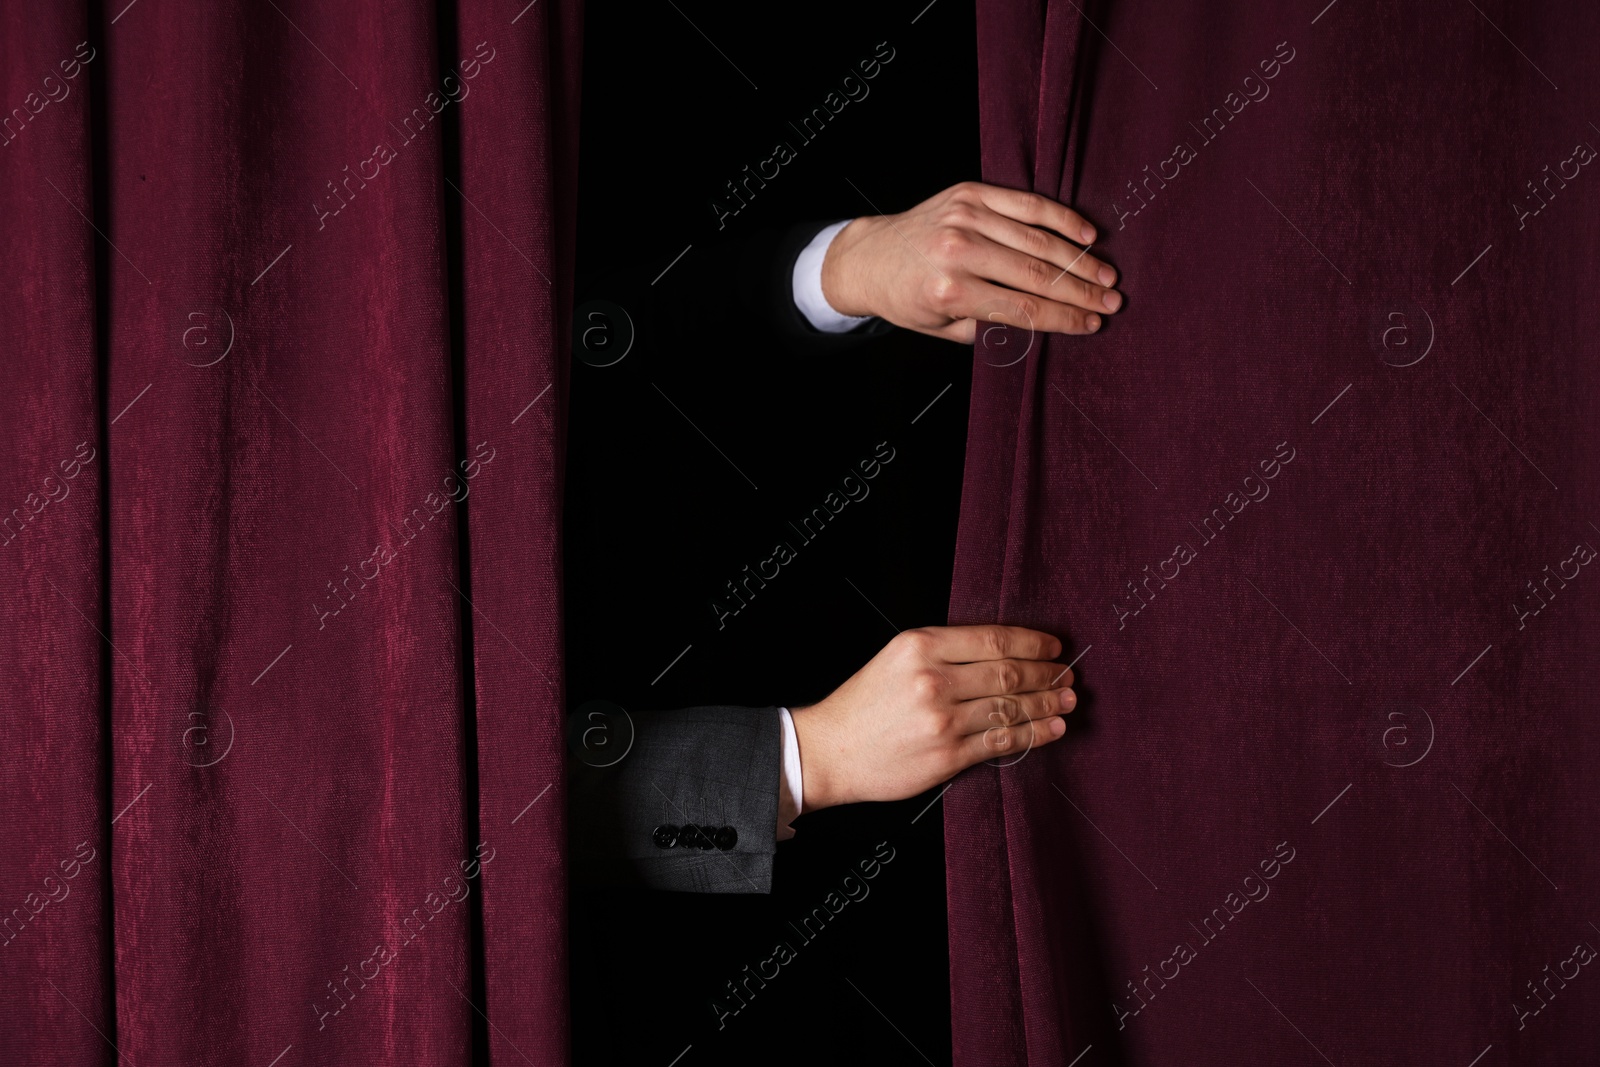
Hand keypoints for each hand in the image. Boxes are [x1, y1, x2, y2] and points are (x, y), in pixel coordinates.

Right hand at [790, 625, 1075, 811]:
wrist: (829, 750)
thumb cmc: (864, 703)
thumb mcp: (896, 657)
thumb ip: (945, 651)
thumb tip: (1005, 653)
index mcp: (920, 645)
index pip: (994, 639)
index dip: (1033, 643)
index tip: (1054, 646)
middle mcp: (933, 680)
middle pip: (1009, 673)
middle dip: (1046, 674)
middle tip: (1068, 675)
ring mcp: (942, 721)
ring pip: (1011, 708)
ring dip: (1047, 704)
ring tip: (1068, 700)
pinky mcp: (947, 756)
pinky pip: (1002, 741)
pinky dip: (1033, 733)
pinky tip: (1052, 728)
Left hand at [819, 181, 1121, 341]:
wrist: (871, 258)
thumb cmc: (909, 298)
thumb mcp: (944, 327)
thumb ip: (991, 327)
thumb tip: (1047, 323)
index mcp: (949, 291)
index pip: (1023, 307)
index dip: (1064, 317)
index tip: (1094, 323)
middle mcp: (958, 251)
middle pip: (1036, 274)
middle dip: (1081, 290)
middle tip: (1113, 301)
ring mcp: (965, 216)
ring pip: (1037, 240)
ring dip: (1079, 259)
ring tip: (1107, 275)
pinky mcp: (970, 193)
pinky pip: (1025, 203)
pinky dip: (1060, 218)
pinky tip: (1086, 234)